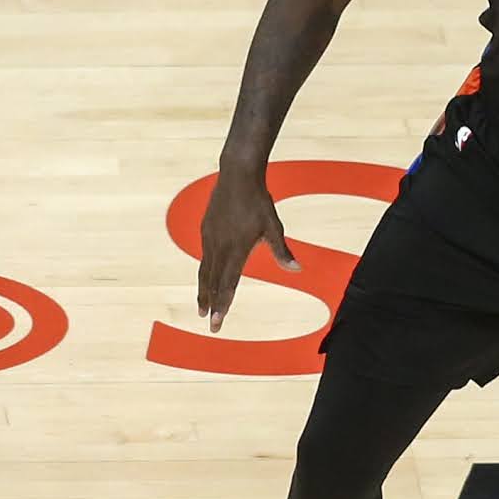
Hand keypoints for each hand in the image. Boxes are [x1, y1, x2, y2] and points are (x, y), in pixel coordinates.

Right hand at [195, 168, 298, 331]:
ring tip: (202, 308)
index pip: (228, 283)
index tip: (217, 321)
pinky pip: (204, 256)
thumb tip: (297, 269)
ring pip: (205, 270)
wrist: (237, 175)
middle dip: (210, 304)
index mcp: (236, 249)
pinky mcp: (206, 230)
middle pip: (212, 282)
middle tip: (209, 323)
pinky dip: (204, 272)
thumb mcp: (274, 226)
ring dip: (204, 291)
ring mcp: (210, 238)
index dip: (223, 304)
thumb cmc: (258, 201)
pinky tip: (206, 278)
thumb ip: (282, 251)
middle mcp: (219, 246)